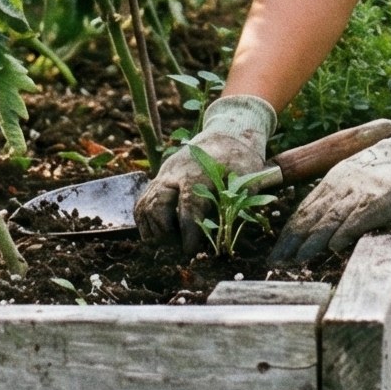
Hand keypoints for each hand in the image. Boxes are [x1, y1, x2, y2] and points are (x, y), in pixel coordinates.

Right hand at [135, 96, 276, 252]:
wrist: (224, 138)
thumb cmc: (239, 162)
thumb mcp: (248, 178)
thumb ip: (240, 204)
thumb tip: (232, 234)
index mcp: (198, 172)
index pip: (188, 205)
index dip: (188, 231)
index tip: (189, 251)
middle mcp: (173, 173)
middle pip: (157, 204)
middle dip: (165, 232)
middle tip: (178, 250)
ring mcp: (162, 176)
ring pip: (146, 206)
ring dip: (154, 230)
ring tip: (169, 246)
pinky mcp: (157, 181)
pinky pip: (142, 205)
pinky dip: (146, 224)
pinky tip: (159, 237)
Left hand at [271, 104, 390, 265]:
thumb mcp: (359, 176)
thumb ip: (343, 195)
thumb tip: (325, 222)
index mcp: (335, 179)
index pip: (305, 208)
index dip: (289, 232)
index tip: (277, 250)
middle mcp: (343, 184)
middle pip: (311, 216)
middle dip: (293, 241)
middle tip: (278, 262)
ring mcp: (362, 191)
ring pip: (329, 219)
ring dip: (311, 242)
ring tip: (297, 260)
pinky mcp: (383, 199)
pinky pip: (359, 218)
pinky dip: (344, 233)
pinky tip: (333, 247)